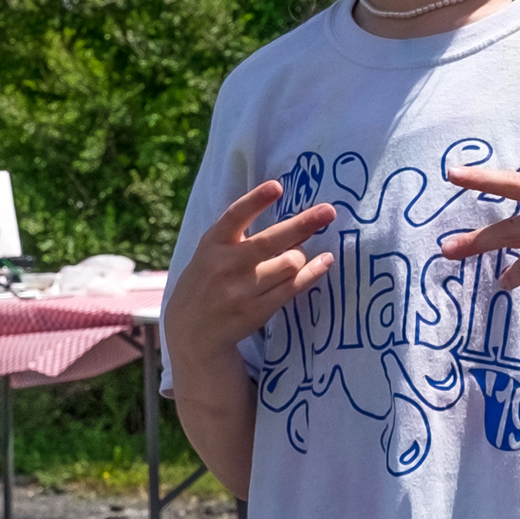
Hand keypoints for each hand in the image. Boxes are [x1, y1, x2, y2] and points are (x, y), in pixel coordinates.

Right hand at [166, 180, 336, 365]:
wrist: (191, 331)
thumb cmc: (207, 281)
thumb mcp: (210, 252)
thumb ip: (237, 235)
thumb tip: (291, 219)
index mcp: (212, 244)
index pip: (234, 217)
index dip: (255, 200)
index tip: (277, 186)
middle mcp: (225, 265)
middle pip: (270, 241)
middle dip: (303, 224)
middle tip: (329, 211)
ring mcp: (241, 290)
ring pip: (288, 263)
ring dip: (301, 254)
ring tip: (299, 253)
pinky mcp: (256, 311)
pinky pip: (293, 287)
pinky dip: (313, 272)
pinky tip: (325, 261)